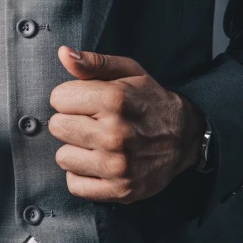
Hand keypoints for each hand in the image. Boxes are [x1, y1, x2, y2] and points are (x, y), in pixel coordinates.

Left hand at [48, 46, 204, 203]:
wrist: (185, 137)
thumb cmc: (150, 102)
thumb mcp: (128, 72)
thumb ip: (93, 63)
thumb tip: (64, 53)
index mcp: (115, 100)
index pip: (58, 98)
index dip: (71, 98)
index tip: (87, 102)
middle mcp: (116, 134)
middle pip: (57, 127)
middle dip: (71, 122)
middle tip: (94, 122)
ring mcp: (118, 165)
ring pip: (63, 157)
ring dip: (76, 150)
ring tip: (98, 144)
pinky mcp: (119, 189)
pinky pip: (75, 185)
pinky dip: (83, 175)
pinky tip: (99, 163)